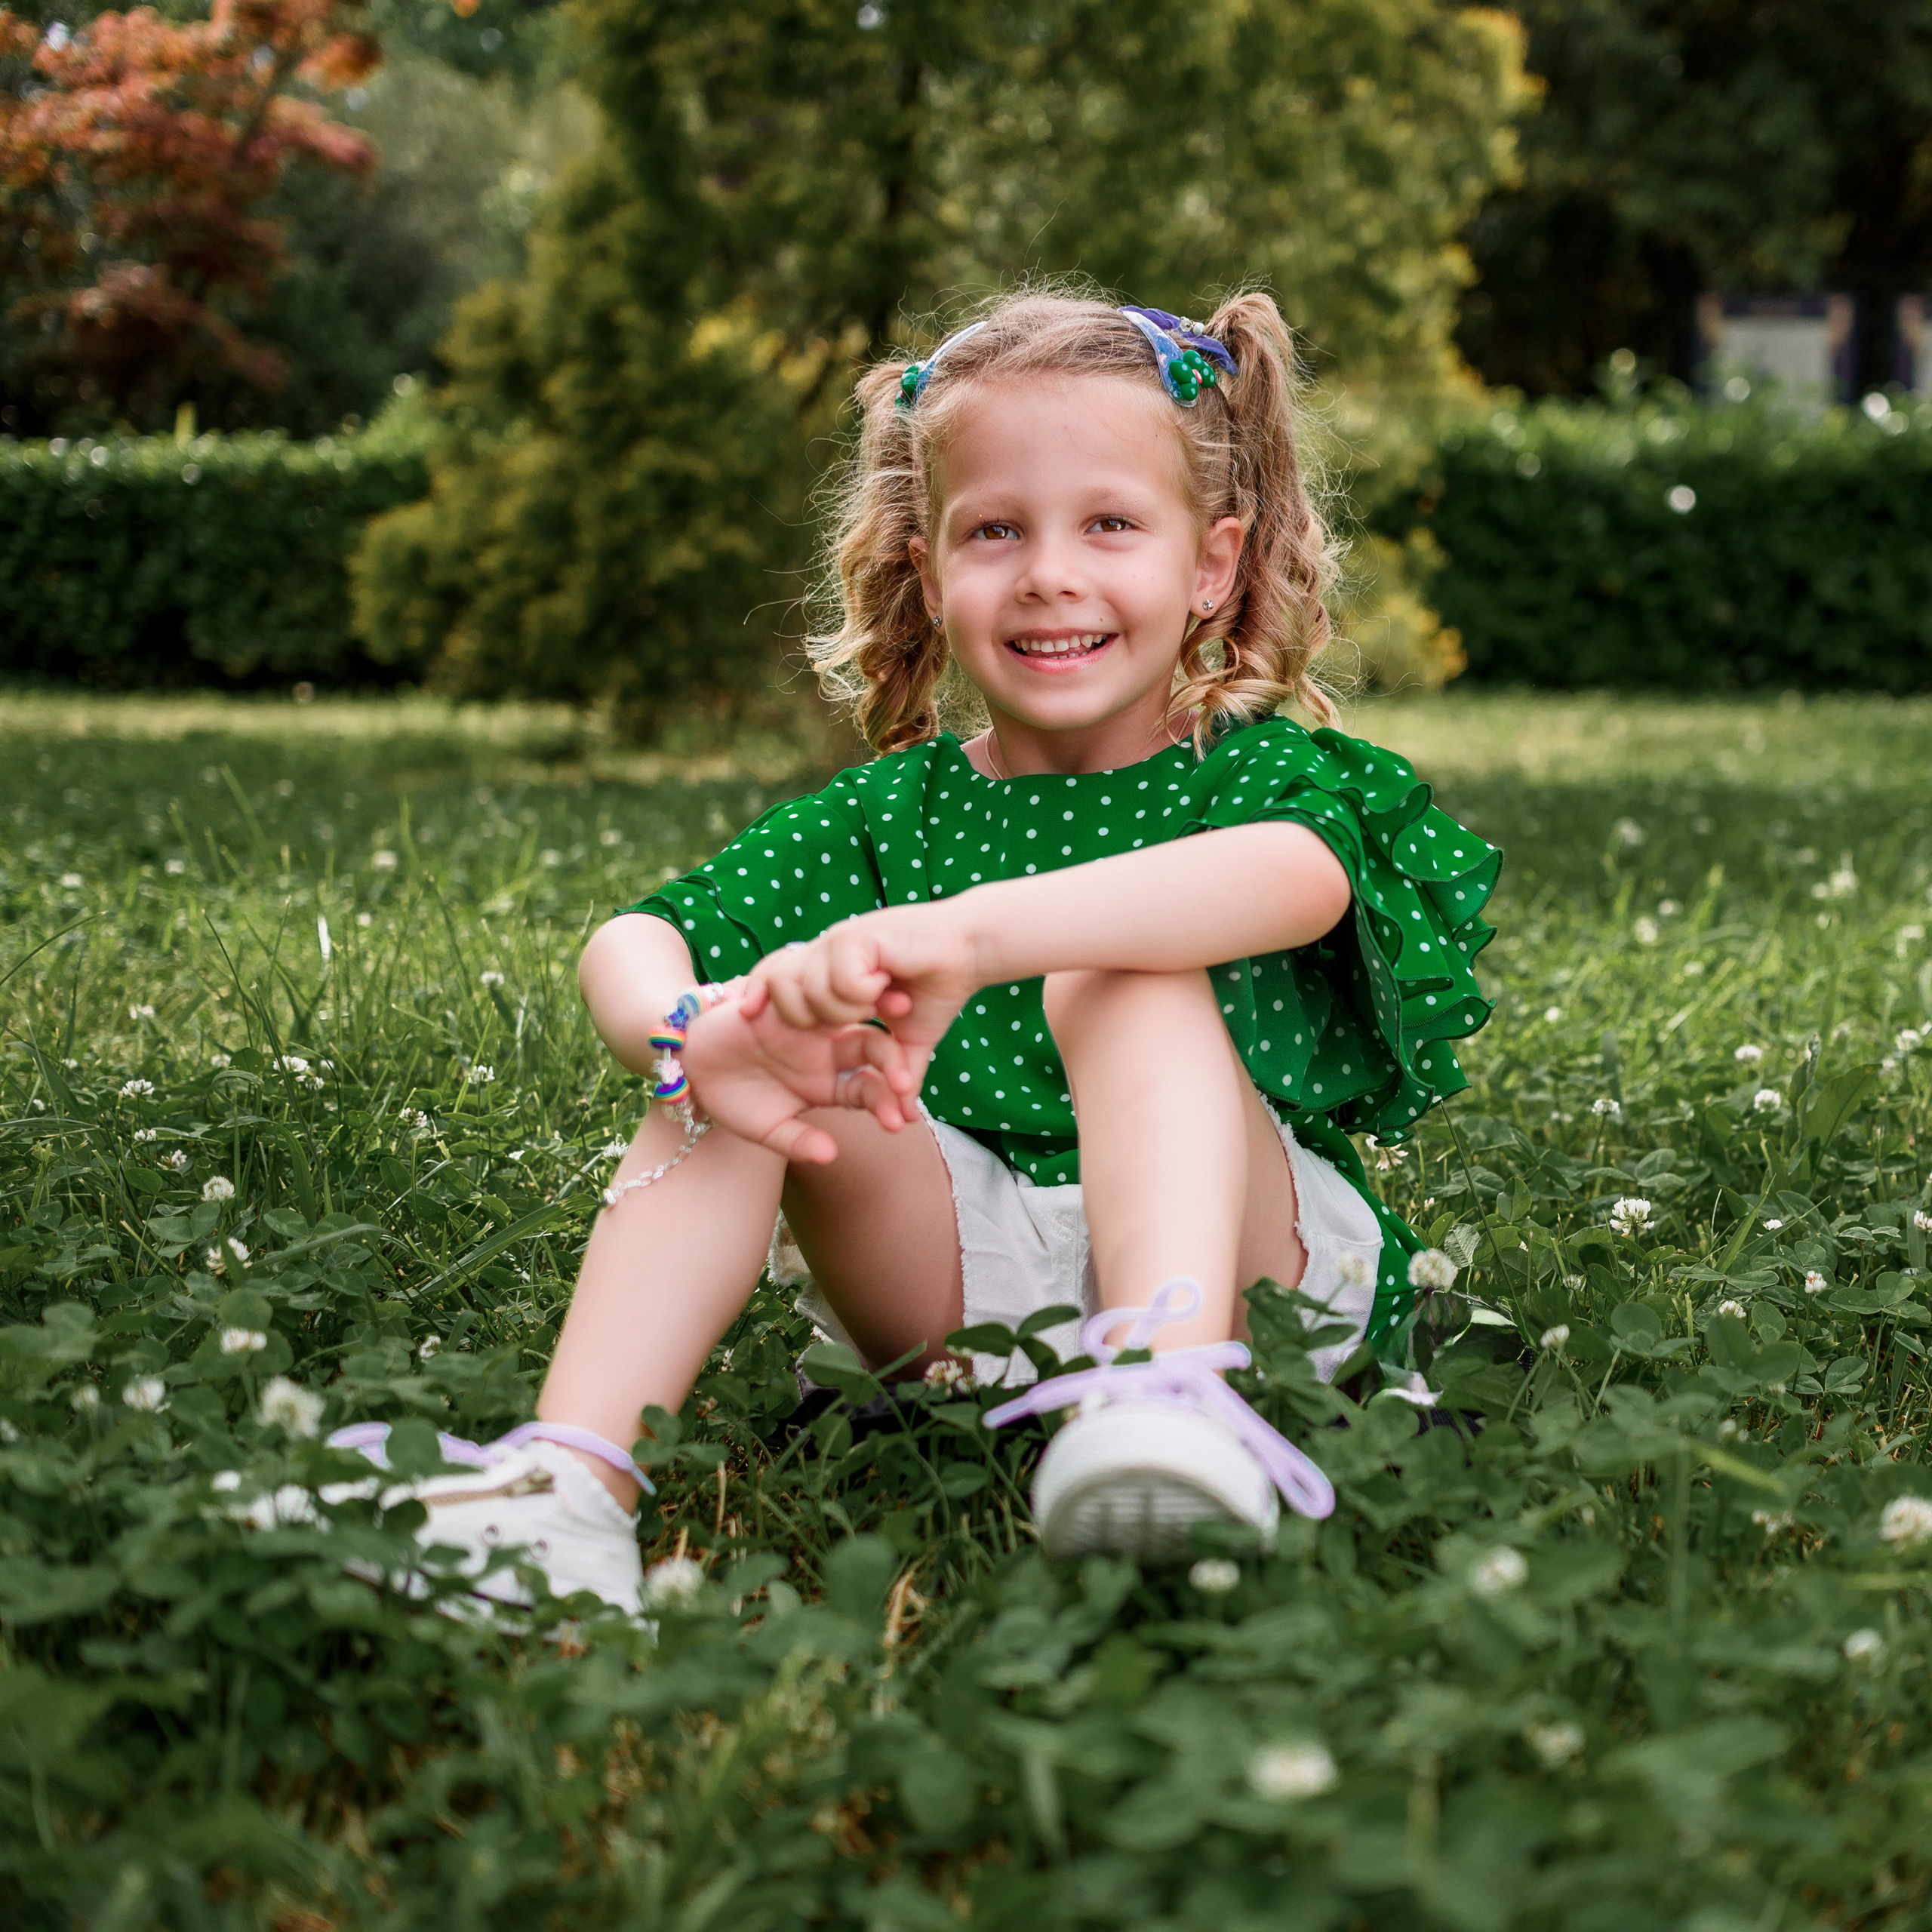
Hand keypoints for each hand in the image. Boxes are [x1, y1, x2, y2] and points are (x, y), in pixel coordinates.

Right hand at [678, 997, 917, 1164]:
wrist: (692, 1067)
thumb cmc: (733, 1101)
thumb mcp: (766, 1129)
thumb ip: (798, 1142)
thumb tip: (830, 1156)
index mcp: (832, 1083)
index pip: (870, 1090)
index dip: (886, 1103)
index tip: (898, 1122)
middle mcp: (828, 1050)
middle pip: (873, 1047)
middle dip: (893, 1061)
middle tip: (904, 1079)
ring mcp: (810, 1023)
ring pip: (852, 1012)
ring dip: (874, 1010)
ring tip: (896, 1012)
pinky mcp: (785, 1000)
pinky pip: (811, 991)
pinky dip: (828, 991)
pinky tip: (848, 995)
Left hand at [738, 905, 981, 1085]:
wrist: (969, 948)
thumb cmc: (940, 988)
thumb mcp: (911, 1040)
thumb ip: (899, 1075)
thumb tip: (904, 1118)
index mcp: (832, 976)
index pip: (777, 983)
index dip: (759, 998)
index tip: (746, 1018)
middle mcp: (828, 956)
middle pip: (778, 987)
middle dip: (800, 1017)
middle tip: (847, 1023)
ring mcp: (840, 944)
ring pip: (808, 989)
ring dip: (843, 1008)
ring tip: (877, 1003)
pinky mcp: (856, 937)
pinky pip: (838, 978)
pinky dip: (861, 989)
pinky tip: (885, 983)